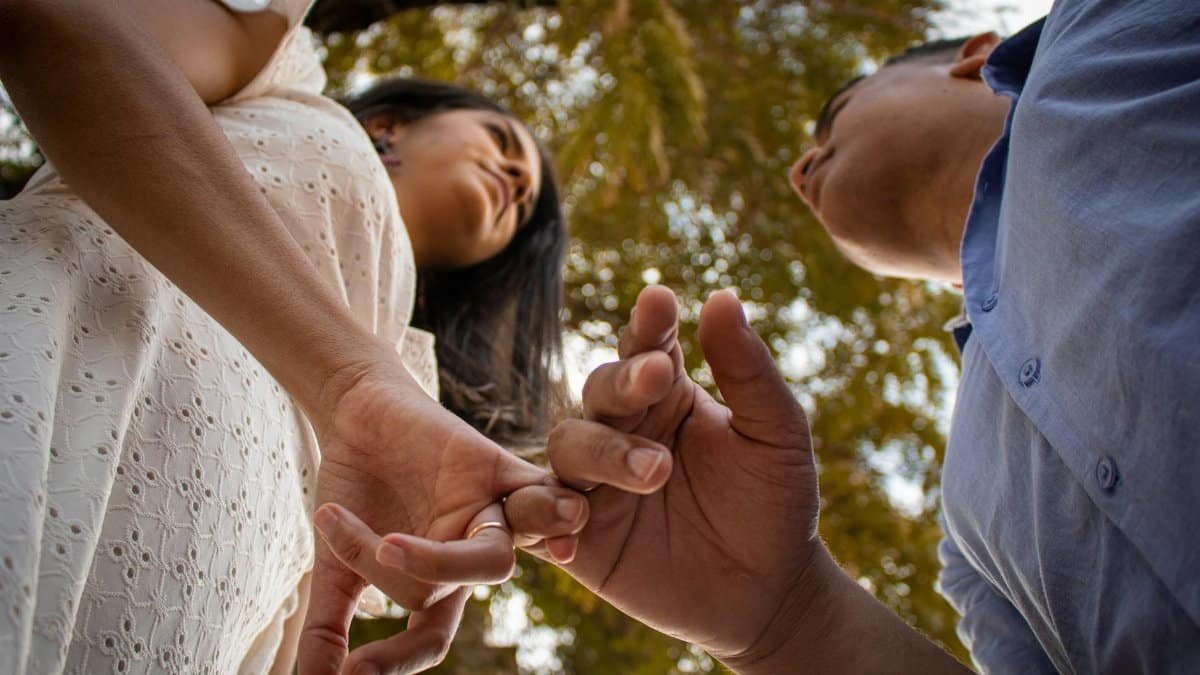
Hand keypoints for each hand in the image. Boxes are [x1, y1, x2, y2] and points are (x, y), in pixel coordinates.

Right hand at [298, 358, 588, 673]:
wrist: (359, 414)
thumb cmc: (353, 490)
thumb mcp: (334, 563)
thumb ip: (328, 623)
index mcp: (434, 583)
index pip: (429, 638)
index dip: (392, 660)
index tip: (350, 670)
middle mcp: (465, 555)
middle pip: (446, 595)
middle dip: (404, 581)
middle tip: (374, 551)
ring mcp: (485, 514)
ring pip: (493, 560)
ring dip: (442, 561)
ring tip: (387, 543)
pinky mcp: (498, 469)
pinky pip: (538, 492)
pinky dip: (545, 504)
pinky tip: (529, 510)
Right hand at [505, 286, 827, 666]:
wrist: (770, 594)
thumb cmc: (775, 503)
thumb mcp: (776, 433)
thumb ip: (748, 370)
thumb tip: (723, 296)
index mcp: (668, 395)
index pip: (646, 348)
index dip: (647, 325)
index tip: (661, 302)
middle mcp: (623, 430)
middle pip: (598, 391)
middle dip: (623, 383)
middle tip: (658, 379)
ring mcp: (597, 483)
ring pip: (567, 446)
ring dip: (601, 452)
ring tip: (653, 472)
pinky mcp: (580, 537)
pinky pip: (537, 517)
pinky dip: (543, 517)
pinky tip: (576, 527)